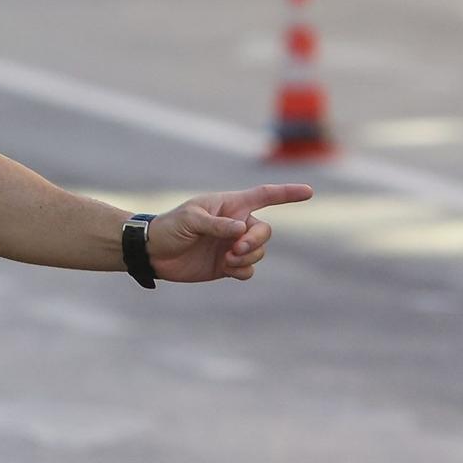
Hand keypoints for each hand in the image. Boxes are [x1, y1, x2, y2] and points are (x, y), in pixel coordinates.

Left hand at [147, 183, 313, 282]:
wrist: (153, 253)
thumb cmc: (169, 227)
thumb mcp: (190, 220)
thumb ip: (216, 224)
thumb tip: (241, 230)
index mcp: (229, 206)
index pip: (263, 196)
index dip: (287, 193)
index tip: (309, 192)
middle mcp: (235, 224)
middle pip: (264, 231)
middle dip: (255, 241)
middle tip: (235, 249)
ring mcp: (232, 245)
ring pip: (259, 251)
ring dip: (247, 256)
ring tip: (226, 259)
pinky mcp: (227, 265)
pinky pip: (249, 269)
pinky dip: (243, 270)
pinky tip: (227, 268)